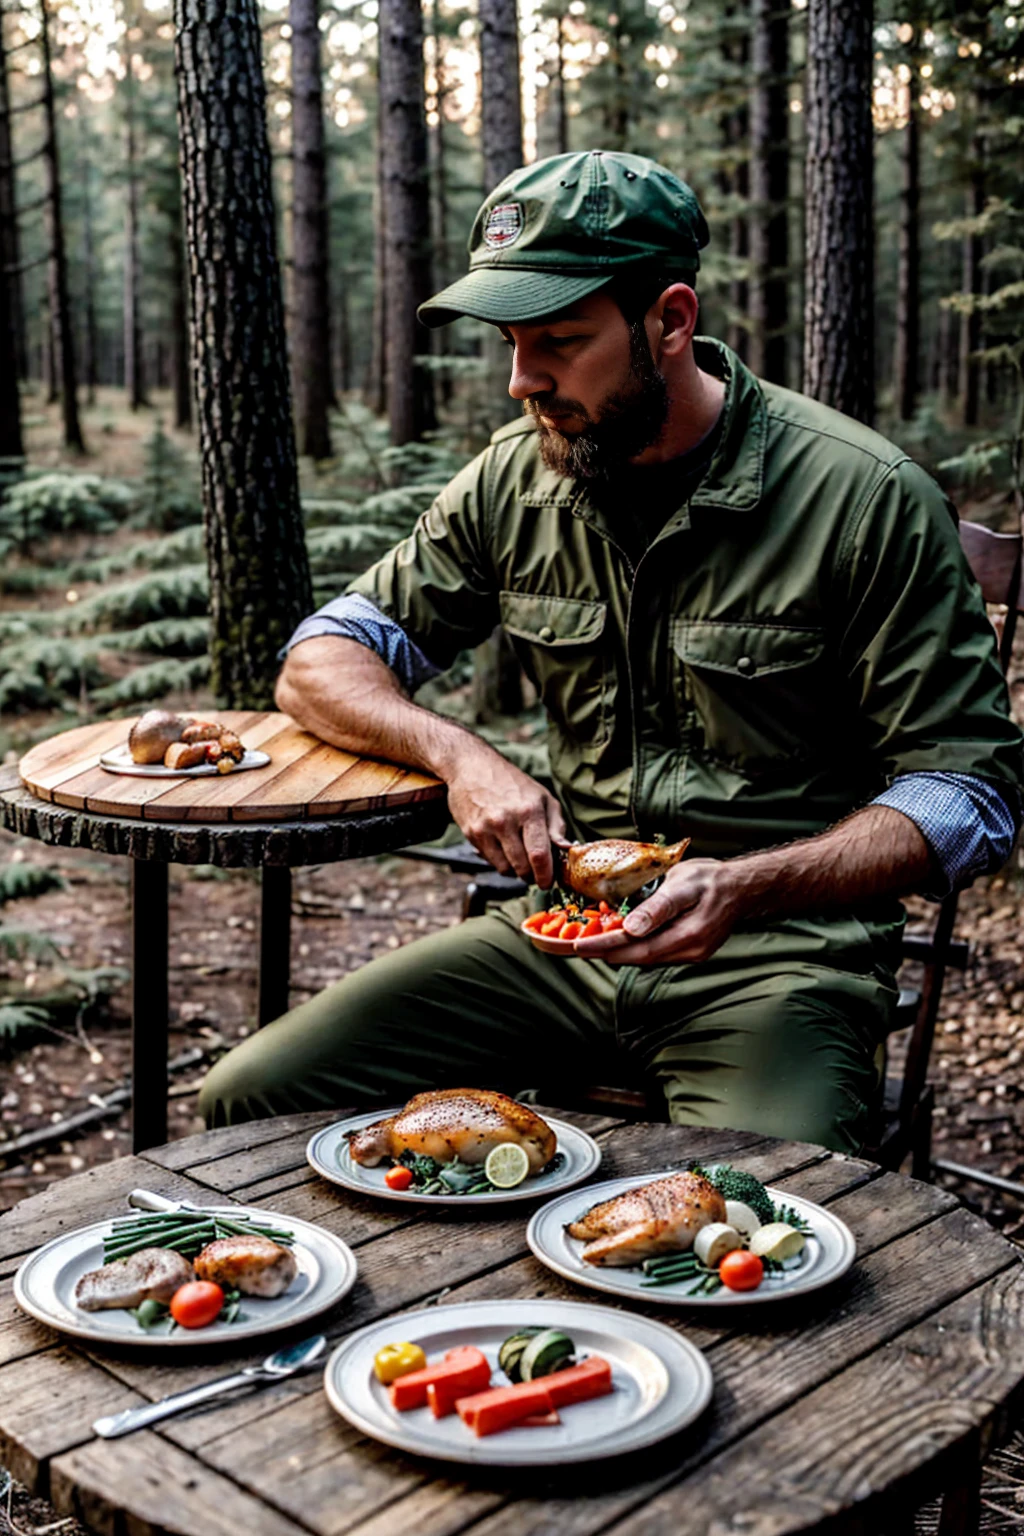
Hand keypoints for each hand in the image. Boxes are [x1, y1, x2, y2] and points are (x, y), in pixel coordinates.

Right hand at [446, 743, 568, 887]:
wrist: (471, 766)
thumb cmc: (511, 782)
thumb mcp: (542, 797)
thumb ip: (557, 825)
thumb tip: (566, 849)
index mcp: (529, 811)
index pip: (539, 855)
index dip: (546, 875)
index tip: (549, 882)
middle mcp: (506, 821)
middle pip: (522, 867)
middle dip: (532, 876)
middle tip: (536, 871)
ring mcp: (486, 829)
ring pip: (505, 869)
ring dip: (516, 871)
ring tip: (520, 858)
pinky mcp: (472, 834)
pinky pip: (490, 862)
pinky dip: (501, 862)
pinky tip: (504, 848)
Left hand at [571, 858, 743, 965]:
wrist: (741, 887)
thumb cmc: (711, 879)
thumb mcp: (683, 884)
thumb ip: (658, 908)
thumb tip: (631, 930)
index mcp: (688, 935)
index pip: (637, 948)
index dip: (605, 947)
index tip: (577, 946)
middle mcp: (689, 952)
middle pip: (637, 958)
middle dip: (602, 952)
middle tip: (571, 948)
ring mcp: (690, 954)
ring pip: (644, 958)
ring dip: (615, 952)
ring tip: (585, 944)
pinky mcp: (689, 951)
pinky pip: (654, 953)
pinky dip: (632, 948)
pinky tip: (615, 940)